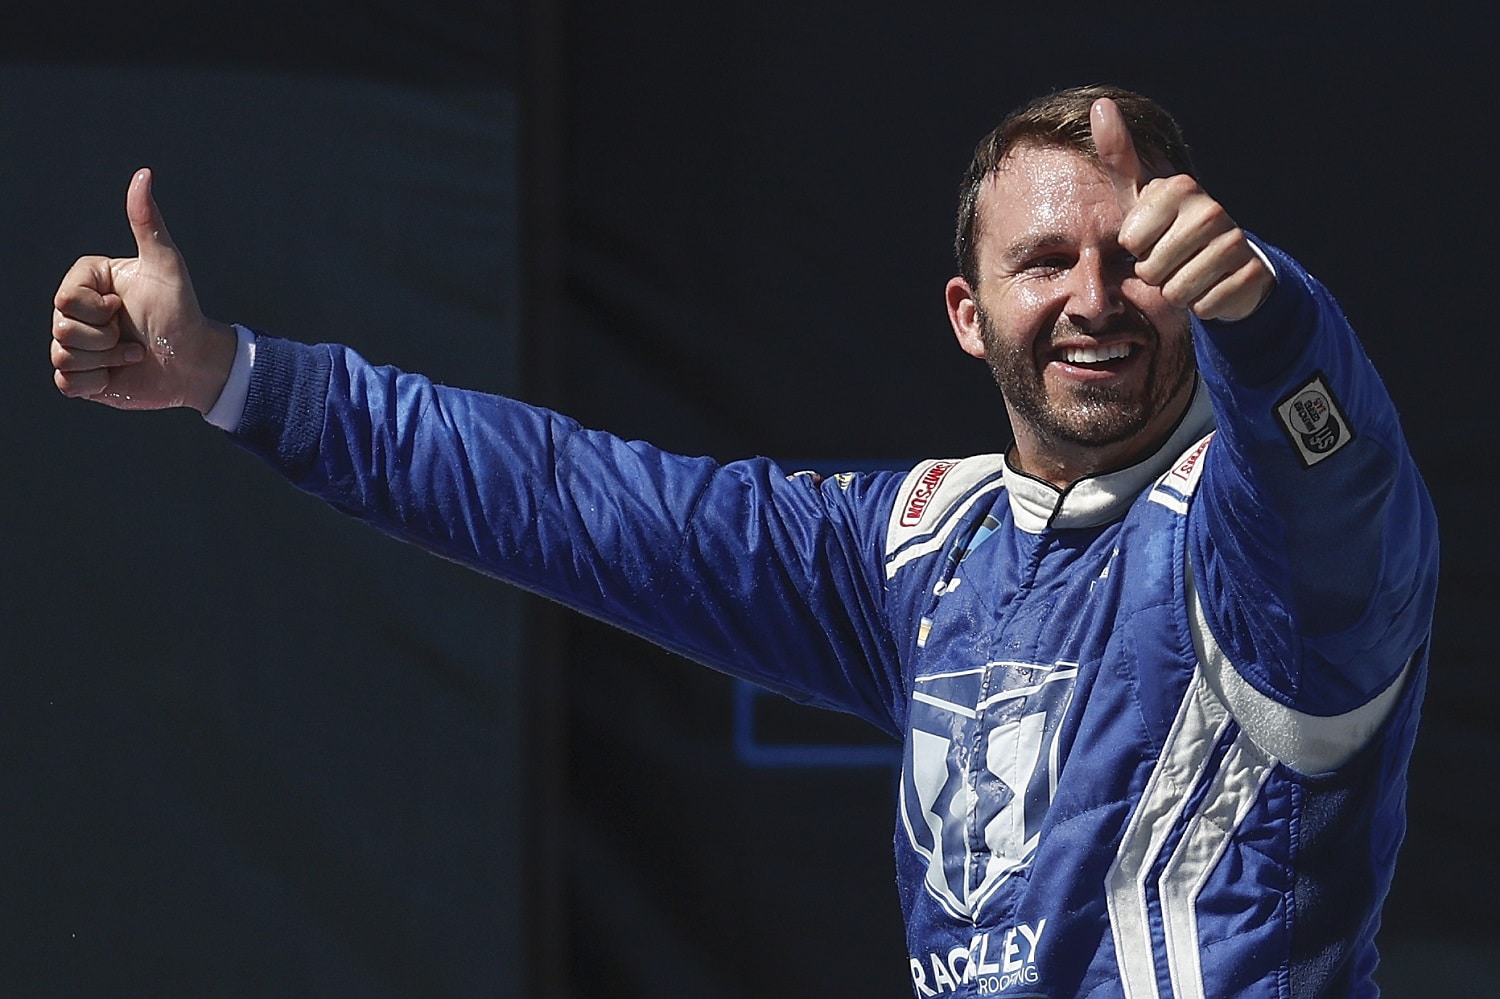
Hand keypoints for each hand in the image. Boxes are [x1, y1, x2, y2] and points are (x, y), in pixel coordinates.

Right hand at [52, 168, 235, 412]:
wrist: (195, 362)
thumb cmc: (182, 311)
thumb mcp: (166, 265)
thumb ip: (148, 222)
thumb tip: (143, 174)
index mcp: (87, 284)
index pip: (64, 298)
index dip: (96, 309)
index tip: (123, 307)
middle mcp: (77, 313)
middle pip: (61, 328)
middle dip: (104, 338)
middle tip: (133, 335)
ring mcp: (77, 346)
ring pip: (62, 356)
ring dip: (105, 360)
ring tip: (133, 354)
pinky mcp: (82, 378)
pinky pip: (67, 384)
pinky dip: (97, 383)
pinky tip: (120, 375)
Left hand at [1090, 98, 1272, 321]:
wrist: (1223, 261)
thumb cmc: (1167, 227)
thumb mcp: (1138, 196)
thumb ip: (1118, 155)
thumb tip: (1100, 103)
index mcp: (1179, 188)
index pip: (1130, 240)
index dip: (1135, 247)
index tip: (1150, 236)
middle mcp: (1212, 209)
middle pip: (1151, 268)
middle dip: (1154, 272)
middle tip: (1169, 258)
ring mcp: (1235, 241)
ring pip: (1177, 290)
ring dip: (1176, 290)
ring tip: (1187, 271)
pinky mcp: (1252, 274)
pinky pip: (1205, 305)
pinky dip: (1202, 304)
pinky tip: (1211, 285)